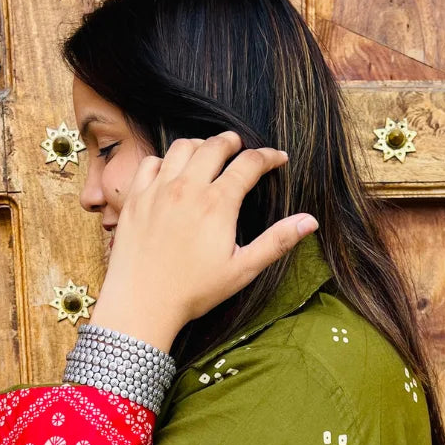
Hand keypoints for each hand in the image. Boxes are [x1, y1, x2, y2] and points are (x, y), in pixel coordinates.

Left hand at [91, 131, 316, 351]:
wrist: (141, 303)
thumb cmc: (194, 291)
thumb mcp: (242, 269)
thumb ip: (276, 241)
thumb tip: (309, 221)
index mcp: (218, 204)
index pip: (249, 164)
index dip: (269, 157)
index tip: (278, 159)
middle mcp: (187, 188)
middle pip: (215, 146)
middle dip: (233, 142)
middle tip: (241, 148)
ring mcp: (158, 190)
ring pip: (182, 147)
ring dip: (200, 145)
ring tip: (209, 153)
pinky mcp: (135, 198)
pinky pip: (151, 162)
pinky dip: (166, 160)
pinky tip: (173, 172)